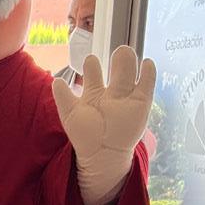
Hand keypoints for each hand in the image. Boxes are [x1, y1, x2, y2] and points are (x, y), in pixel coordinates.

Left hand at [53, 46, 156, 204]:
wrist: (101, 155)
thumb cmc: (85, 136)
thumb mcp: (70, 114)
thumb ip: (63, 97)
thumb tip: (56, 80)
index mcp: (94, 92)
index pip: (95, 73)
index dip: (92, 66)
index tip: (90, 59)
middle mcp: (112, 93)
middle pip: (117, 71)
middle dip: (117, 60)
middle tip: (117, 49)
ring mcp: (127, 98)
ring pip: (130, 76)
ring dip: (129, 64)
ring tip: (126, 51)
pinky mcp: (141, 104)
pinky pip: (147, 86)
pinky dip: (148, 75)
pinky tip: (147, 63)